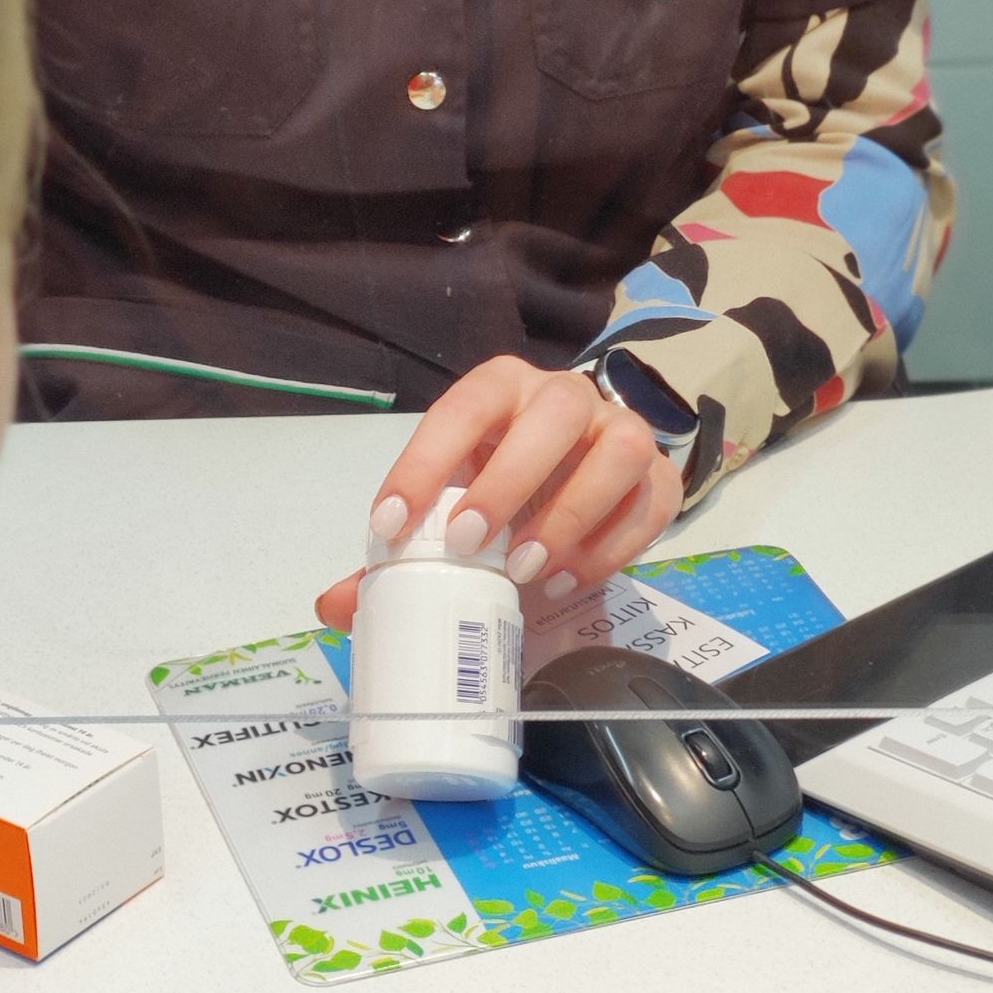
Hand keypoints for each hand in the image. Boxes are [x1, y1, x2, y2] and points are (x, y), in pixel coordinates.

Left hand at [314, 356, 682, 631]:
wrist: (589, 461)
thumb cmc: (507, 478)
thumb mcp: (456, 494)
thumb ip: (405, 543)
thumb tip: (332, 606)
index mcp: (501, 387)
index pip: (461, 408)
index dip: (423, 463)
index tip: (389, 526)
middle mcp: (565, 395)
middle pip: (550, 414)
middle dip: (507, 481)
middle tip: (467, 546)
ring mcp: (620, 430)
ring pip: (615, 450)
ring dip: (569, 514)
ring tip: (526, 572)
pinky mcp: (660, 477)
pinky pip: (649, 502)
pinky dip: (610, 546)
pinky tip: (567, 580)